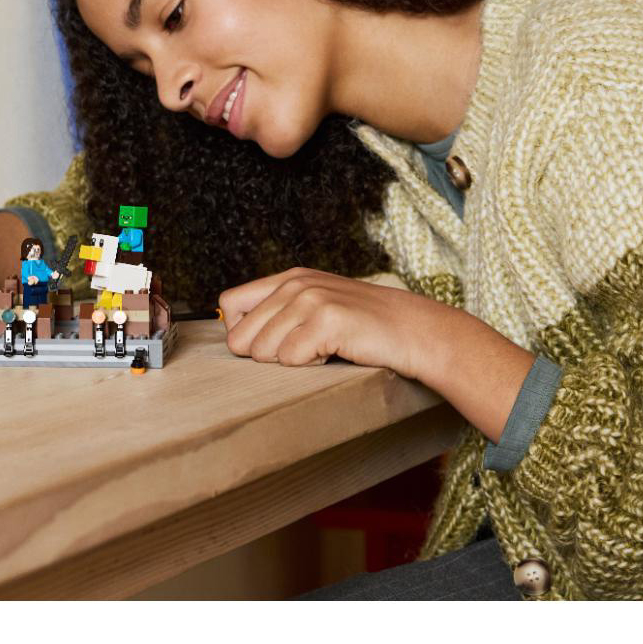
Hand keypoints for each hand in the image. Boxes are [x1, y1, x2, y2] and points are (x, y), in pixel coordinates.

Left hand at [218, 266, 448, 382]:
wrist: (412, 331)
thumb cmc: (362, 326)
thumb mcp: (316, 306)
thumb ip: (277, 313)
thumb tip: (233, 338)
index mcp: (288, 278)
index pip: (230, 304)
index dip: (242, 333)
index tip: (270, 343)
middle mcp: (295, 283)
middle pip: (241, 337)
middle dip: (267, 355)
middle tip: (304, 348)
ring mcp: (311, 299)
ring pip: (263, 352)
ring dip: (293, 361)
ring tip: (323, 348)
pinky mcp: (327, 319)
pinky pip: (291, 359)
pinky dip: (311, 366)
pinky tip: (334, 352)